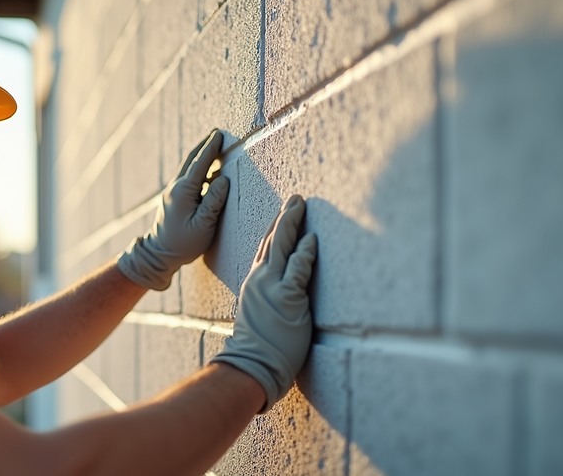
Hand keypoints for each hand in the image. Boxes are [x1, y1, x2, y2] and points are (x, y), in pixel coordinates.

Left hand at [116, 129, 230, 290]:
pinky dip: (198, 169)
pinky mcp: (173, 198)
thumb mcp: (203, 225)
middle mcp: (176, 187)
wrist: (158, 254)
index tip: (219, 134)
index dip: (211, 148)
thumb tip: (224, 179)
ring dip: (201, 156)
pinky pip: (187, 177)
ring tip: (214, 147)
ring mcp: (172, 192)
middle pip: (192, 160)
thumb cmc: (183, 243)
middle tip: (217, 134)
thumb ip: (214, 201)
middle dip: (205, 146)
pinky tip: (208, 171)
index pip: (200, 163)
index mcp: (183, 191)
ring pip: (188, 168)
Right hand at [212, 194, 316, 411]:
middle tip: (295, 199)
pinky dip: (305, 253)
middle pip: (273, 240)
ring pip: (282, 246)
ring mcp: (271, 287)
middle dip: (285, 217)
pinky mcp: (286, 298)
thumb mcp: (261, 314)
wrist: (251, 364)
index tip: (284, 214)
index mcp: (255, 282)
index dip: (276, 230)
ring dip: (292, 223)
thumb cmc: (259, 347)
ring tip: (301, 205)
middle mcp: (260, 279)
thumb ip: (271, 298)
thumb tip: (284, 295)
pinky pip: (297, 270)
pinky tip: (312, 239)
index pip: (266, 249)